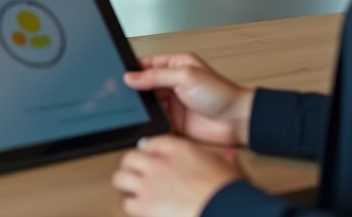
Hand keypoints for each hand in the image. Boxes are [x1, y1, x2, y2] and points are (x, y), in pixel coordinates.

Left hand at [112, 136, 245, 216]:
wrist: (226, 211)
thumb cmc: (229, 193)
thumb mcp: (230, 169)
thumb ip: (225, 160)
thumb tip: (229, 156)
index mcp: (179, 149)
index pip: (151, 142)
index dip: (148, 150)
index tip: (148, 156)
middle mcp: (160, 163)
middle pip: (130, 157)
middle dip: (131, 166)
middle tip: (135, 173)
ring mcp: (149, 184)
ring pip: (120, 177)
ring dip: (126, 184)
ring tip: (131, 190)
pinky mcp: (145, 206)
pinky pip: (127, 203)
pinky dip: (133, 206)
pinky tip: (140, 209)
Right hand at [123, 53, 252, 146]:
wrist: (237, 121)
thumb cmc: (221, 93)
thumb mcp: (186, 76)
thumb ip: (156, 76)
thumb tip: (131, 76)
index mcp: (176, 65)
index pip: (147, 64)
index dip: (132, 69)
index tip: (118, 74)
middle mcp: (172, 83)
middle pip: (144, 84)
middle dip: (133, 89)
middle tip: (119, 93)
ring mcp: (172, 103)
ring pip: (148, 103)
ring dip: (140, 107)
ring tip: (131, 108)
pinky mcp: (173, 121)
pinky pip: (155, 120)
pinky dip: (148, 122)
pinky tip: (143, 121)